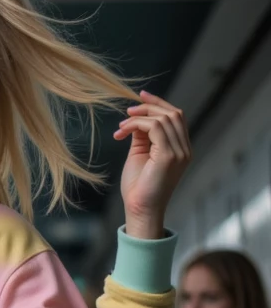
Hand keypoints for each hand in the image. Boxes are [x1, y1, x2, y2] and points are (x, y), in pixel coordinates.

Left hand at [117, 90, 190, 238]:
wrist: (140, 210)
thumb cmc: (138, 187)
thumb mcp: (140, 155)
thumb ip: (142, 136)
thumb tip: (137, 118)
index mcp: (181, 149)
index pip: (176, 117)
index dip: (159, 103)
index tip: (140, 97)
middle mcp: (185, 150)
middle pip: (173, 113)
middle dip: (150, 106)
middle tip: (128, 111)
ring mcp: (180, 152)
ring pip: (164, 118)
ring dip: (140, 117)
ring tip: (122, 127)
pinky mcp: (169, 156)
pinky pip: (156, 127)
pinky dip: (138, 124)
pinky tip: (123, 132)